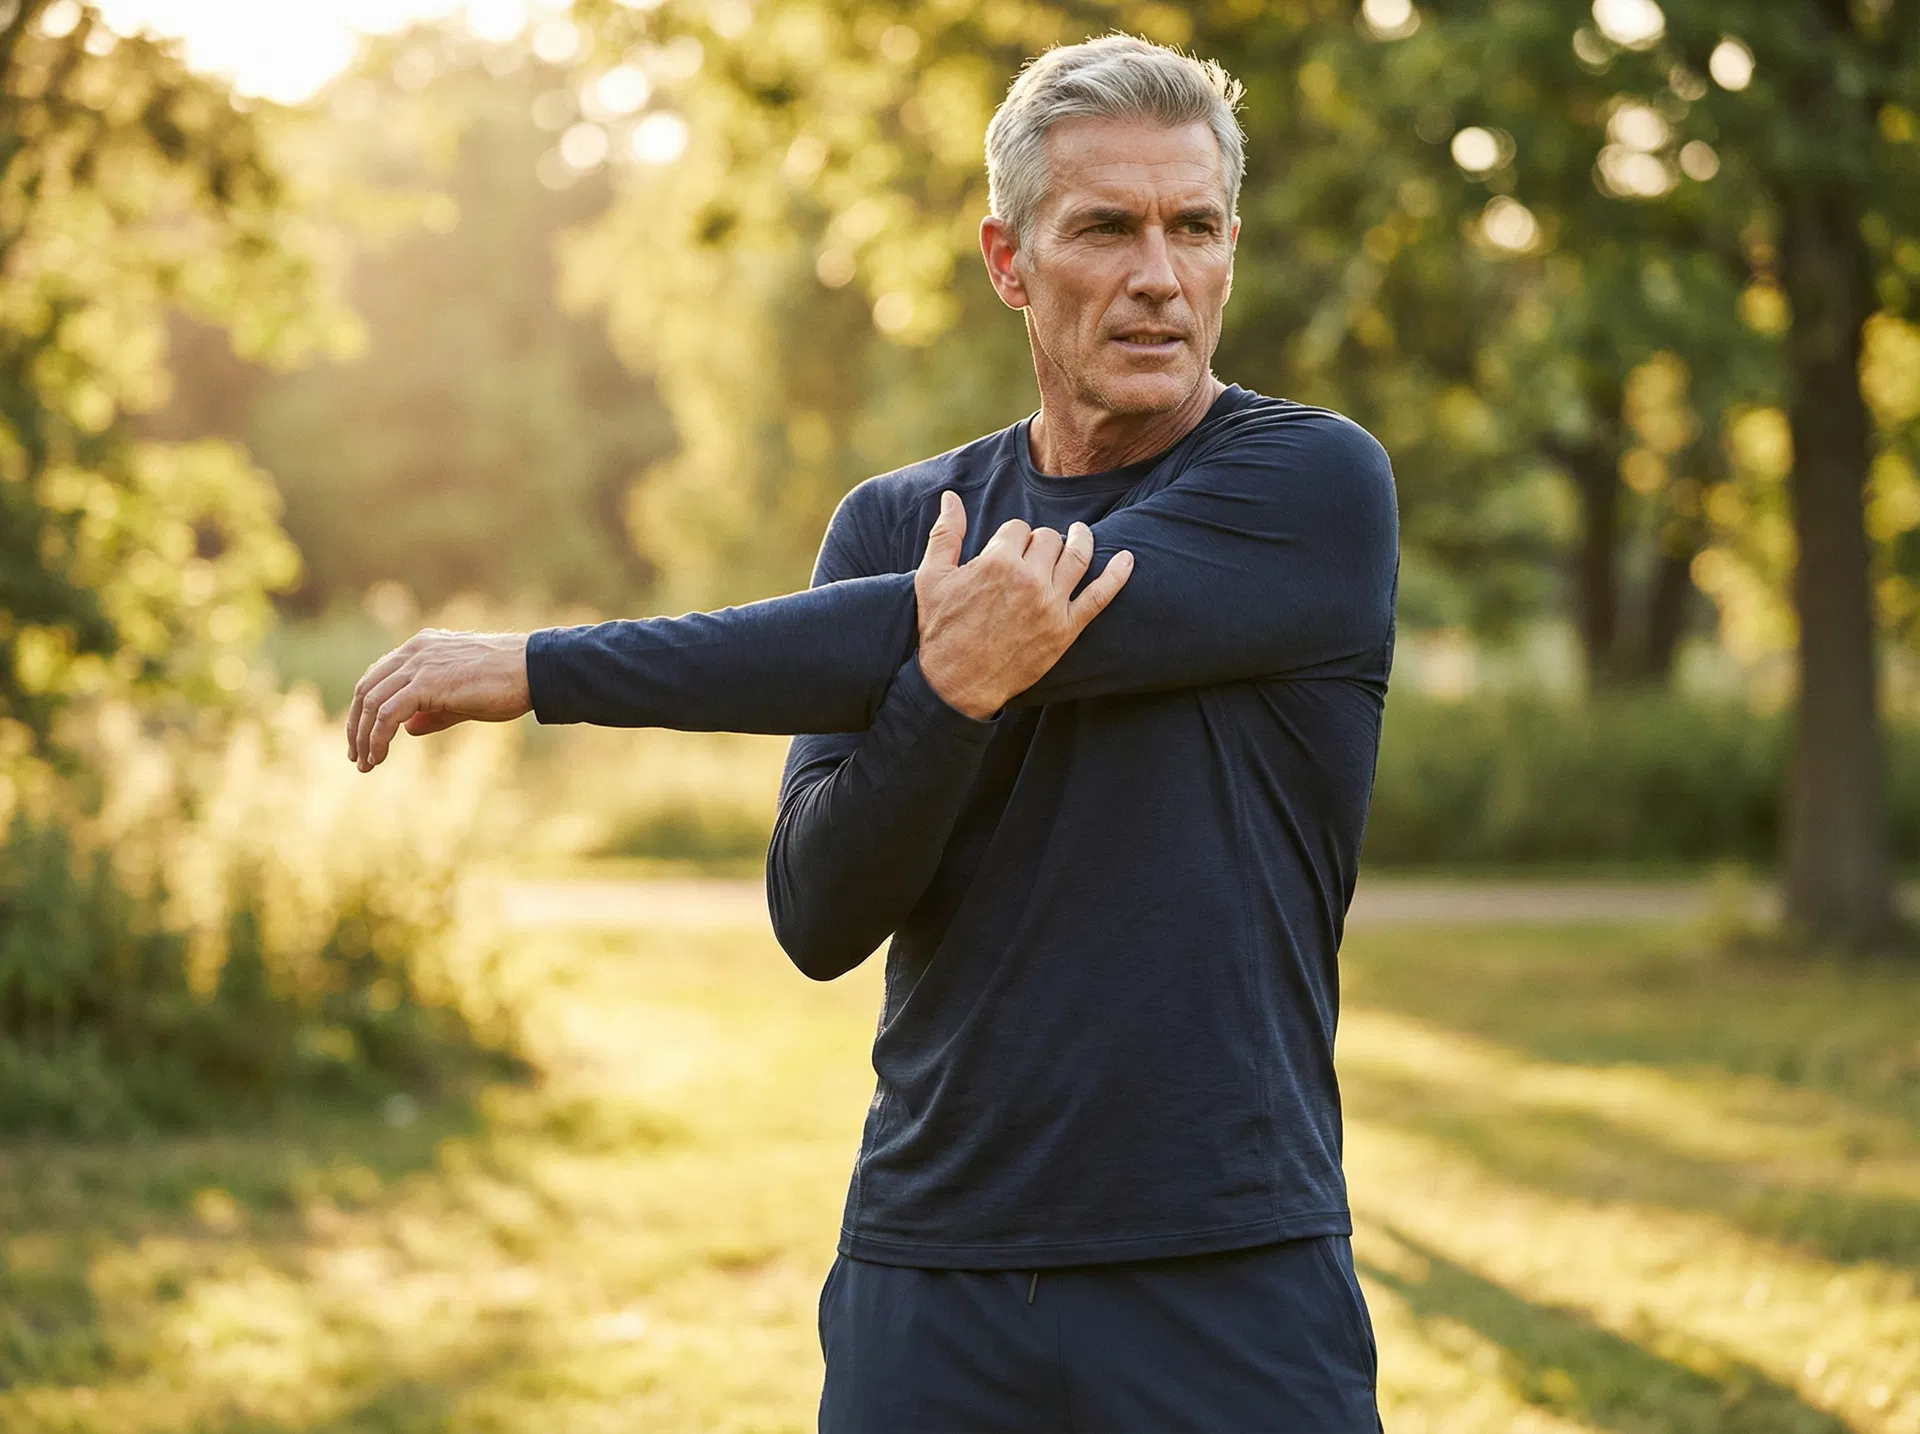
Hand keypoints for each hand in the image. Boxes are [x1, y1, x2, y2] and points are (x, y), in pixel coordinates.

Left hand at [346, 628, 531, 770]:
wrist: (534, 670)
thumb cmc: (508, 684)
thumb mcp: (463, 698)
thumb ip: (433, 710)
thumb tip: (408, 728)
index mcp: (423, 647)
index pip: (379, 676)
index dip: (365, 709)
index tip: (364, 737)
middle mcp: (415, 651)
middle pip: (366, 688)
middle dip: (357, 725)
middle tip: (357, 756)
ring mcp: (419, 664)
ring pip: (372, 702)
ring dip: (364, 736)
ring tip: (366, 763)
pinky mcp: (427, 682)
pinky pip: (388, 714)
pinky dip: (378, 738)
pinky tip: (379, 757)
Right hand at [914, 491, 1132, 719]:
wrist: (956, 684)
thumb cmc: (941, 630)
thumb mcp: (932, 577)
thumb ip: (945, 533)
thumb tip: (951, 497)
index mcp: (998, 562)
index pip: (1018, 529)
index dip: (1011, 539)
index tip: (1004, 554)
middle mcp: (1030, 579)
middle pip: (1048, 538)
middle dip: (1039, 542)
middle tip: (1030, 556)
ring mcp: (1052, 604)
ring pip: (1077, 556)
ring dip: (1081, 540)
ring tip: (1080, 534)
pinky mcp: (1066, 629)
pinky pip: (1100, 596)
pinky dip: (1118, 575)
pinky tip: (1128, 559)